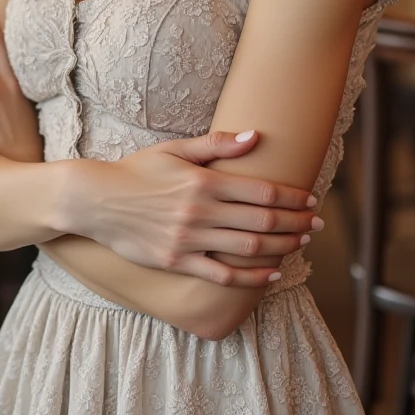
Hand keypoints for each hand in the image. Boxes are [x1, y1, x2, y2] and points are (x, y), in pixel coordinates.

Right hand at [66, 131, 321, 286]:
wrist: (97, 201)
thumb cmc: (137, 170)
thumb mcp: (175, 150)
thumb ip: (217, 144)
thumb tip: (254, 136)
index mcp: (203, 181)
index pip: (260, 191)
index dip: (291, 197)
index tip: (311, 200)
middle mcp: (200, 211)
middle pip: (261, 220)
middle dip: (295, 223)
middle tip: (317, 225)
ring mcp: (189, 238)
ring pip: (247, 247)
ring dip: (281, 247)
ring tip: (301, 244)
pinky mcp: (178, 261)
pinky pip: (222, 275)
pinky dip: (251, 278)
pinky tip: (271, 275)